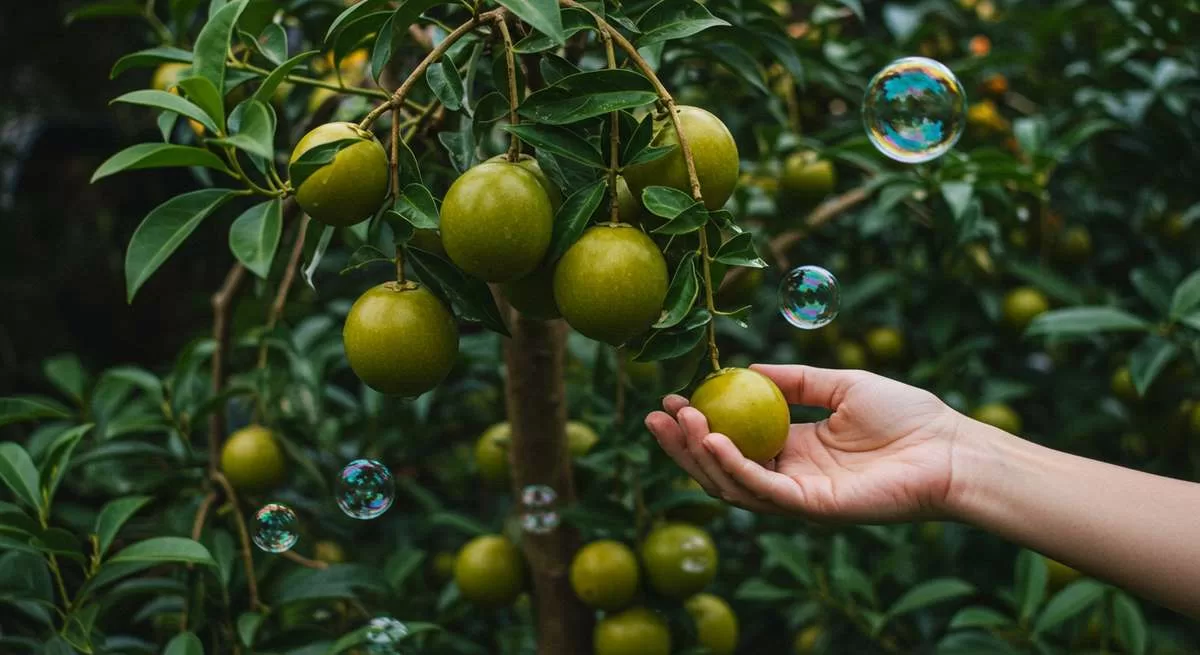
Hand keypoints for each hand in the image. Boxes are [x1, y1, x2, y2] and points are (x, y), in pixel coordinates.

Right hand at [645, 364, 963, 522]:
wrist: (950, 447)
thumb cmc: (907, 415)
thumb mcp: (840, 384)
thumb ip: (796, 381)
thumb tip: (748, 369)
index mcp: (795, 449)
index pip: (734, 441)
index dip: (699, 424)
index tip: (672, 398)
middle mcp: (791, 476)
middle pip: (721, 467)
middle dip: (682, 445)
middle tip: (654, 415)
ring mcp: (800, 496)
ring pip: (733, 484)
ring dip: (699, 454)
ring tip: (678, 421)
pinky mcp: (814, 508)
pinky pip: (764, 490)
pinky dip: (734, 466)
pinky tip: (713, 441)